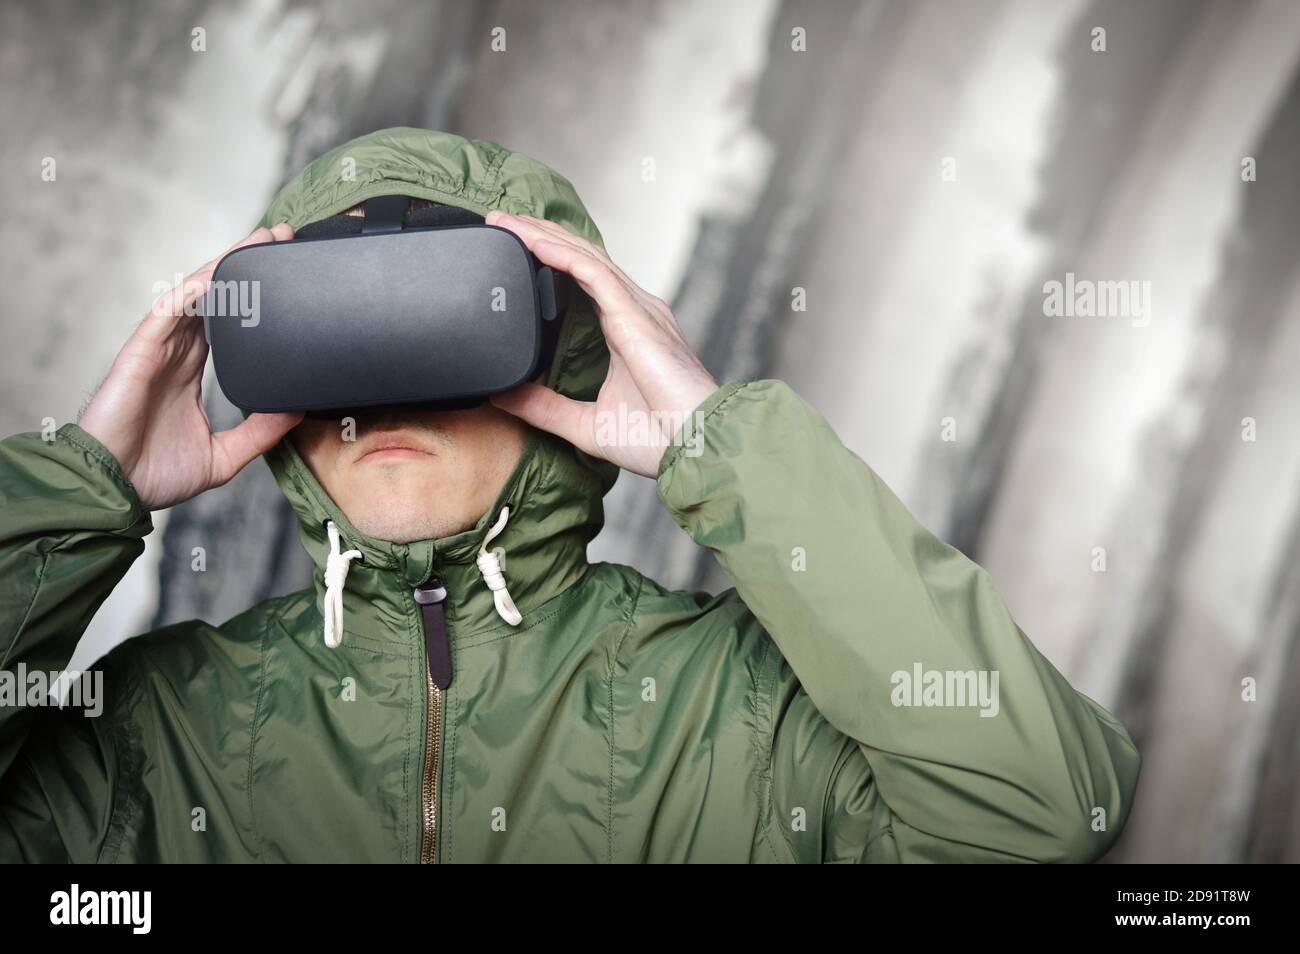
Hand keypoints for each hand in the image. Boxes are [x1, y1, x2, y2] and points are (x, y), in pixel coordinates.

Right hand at [79, 225, 303, 509]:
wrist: (116, 489)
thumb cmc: (157, 474)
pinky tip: (218, 273)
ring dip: (226, 265)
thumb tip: (296, 411)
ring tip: (259, 242)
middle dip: (245, 265)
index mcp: (191, 371)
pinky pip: (169, 311)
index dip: (253, 296)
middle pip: (214, 295)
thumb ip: (260, 433)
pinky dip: (193, 290)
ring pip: (195, 293)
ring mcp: (158, 348)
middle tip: (281, 240)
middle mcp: (176, 353)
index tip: (288, 279)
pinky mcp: (142, 351)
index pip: (227, 321)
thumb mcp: (225, 455)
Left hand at [486, 212, 717, 476]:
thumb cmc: (660, 440)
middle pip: (581, 257)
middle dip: (539, 235)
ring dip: (543, 236)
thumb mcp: (586, 424)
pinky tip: (534, 242)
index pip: (581, 278)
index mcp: (626, 329)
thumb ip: (545, 408)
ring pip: (584, 257)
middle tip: (500, 223)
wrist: (698, 449)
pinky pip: (594, 274)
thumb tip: (502, 396)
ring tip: (506, 222)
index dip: (547, 257)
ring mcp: (638, 309)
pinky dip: (563, 255)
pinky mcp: (637, 316)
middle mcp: (634, 311)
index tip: (510, 248)